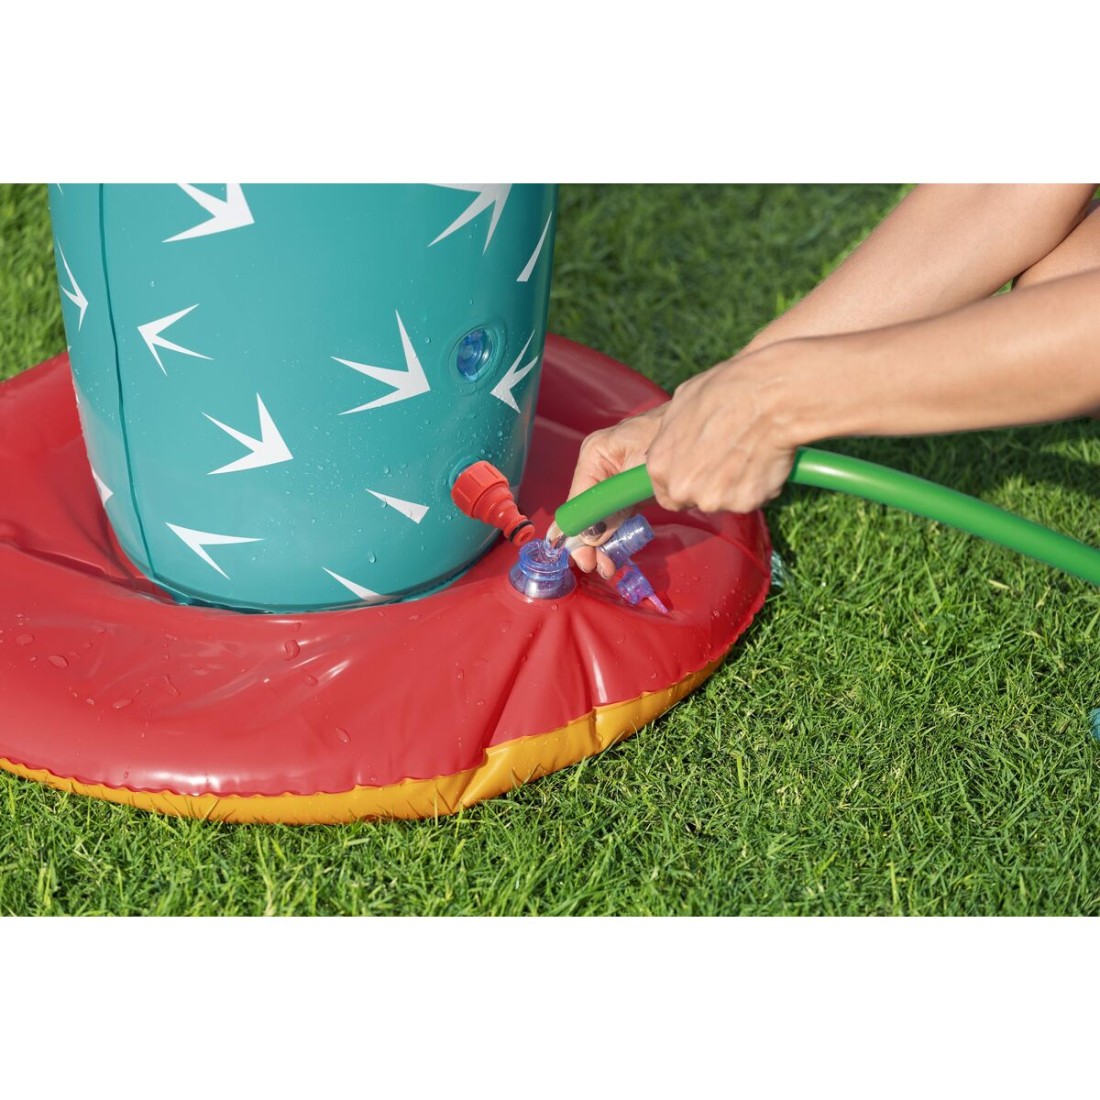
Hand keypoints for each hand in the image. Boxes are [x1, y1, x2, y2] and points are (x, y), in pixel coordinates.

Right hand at [548, 404, 665, 575]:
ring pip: (600, 516)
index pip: (578, 501)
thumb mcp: (640, 475)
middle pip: (585, 511)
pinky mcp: (628, 487)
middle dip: (590, 543)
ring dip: (603, 543)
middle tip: (600, 568)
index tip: (587, 559)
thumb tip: (594, 537)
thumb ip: (615, 506)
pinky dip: (617, 532)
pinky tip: (616, 551)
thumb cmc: (672, 440)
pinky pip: (616, 513)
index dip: (578, 532)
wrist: (703, 430)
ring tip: (608, 566)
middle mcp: (598, 466)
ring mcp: (612, 477)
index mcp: (595, 455)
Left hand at [646, 343, 803, 513]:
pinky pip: (750, 498)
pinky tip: (762, 457)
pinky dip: (758, 484)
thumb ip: (673, 435)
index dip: (684, 480)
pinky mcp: (744, 502)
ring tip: (747, 450)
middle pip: (693, 499)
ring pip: (723, 499)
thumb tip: (680, 441)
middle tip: (727, 456)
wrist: (768, 397)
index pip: (666, 492)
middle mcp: (681, 488)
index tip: (700, 470)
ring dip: (734, 484)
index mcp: (659, 465)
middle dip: (708, 485)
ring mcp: (713, 499)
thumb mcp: (682, 404)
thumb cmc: (725, 392)